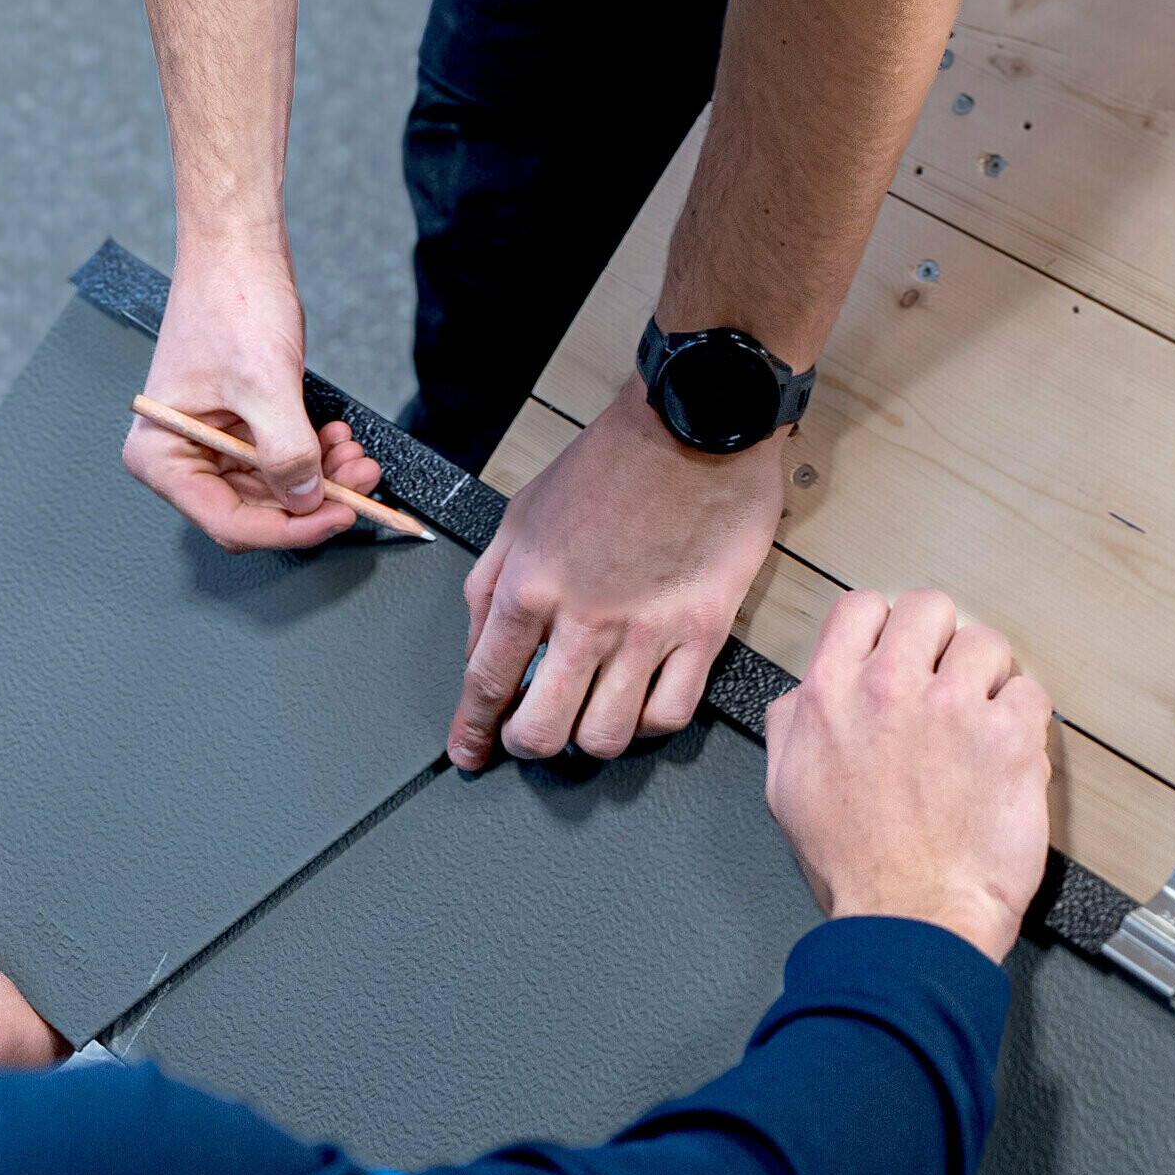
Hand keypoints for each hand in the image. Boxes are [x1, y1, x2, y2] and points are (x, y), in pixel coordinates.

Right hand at [121, 243, 381, 550]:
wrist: (237, 249)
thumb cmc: (229, 300)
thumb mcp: (264, 384)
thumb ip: (286, 451)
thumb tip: (307, 499)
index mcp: (162, 454)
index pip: (229, 521)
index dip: (288, 528)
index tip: (335, 517)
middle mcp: (181, 455)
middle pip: (256, 510)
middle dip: (312, 500)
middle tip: (360, 487)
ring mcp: (213, 442)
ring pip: (276, 488)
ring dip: (321, 478)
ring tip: (356, 458)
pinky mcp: (242, 426)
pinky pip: (283, 459)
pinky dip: (315, 455)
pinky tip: (339, 438)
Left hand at [449, 375, 782, 768]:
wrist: (695, 421)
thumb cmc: (609, 461)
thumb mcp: (522, 513)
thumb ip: (489, 586)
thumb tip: (478, 651)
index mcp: (530, 585)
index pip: (487, 682)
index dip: (473, 731)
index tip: (470, 752)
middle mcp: (584, 617)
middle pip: (541, 729)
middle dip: (526, 744)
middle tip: (532, 733)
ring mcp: (647, 629)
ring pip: (605, 736)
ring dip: (588, 741)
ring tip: (588, 718)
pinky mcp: (703, 630)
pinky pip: (670, 714)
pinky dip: (648, 725)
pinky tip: (640, 706)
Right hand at [762, 590, 1052, 961]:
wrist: (910, 918)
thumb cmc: (854, 868)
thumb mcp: (786, 791)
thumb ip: (793, 727)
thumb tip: (807, 697)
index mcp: (829, 696)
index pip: (861, 607)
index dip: (884, 626)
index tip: (899, 650)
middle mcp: (888, 688)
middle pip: (929, 607)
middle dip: (941, 640)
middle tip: (946, 680)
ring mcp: (952, 708)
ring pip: (987, 643)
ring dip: (988, 679)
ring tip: (981, 720)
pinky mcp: (1009, 737)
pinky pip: (1030, 693)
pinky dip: (1024, 719)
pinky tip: (1006, 753)